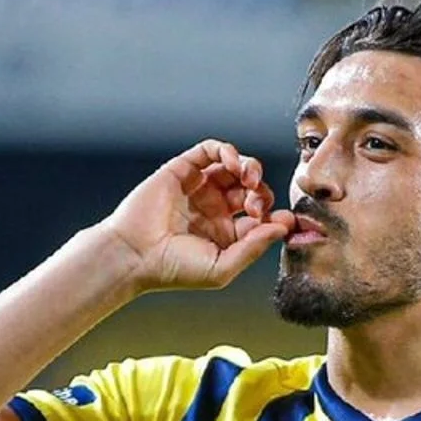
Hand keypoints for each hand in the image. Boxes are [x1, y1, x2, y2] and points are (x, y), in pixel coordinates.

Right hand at [100, 140, 294, 293]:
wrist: (134, 255)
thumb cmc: (174, 269)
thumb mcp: (222, 267)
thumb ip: (254, 247)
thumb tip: (284, 226)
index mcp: (227, 233)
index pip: (262, 217)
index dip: (275, 215)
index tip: (285, 220)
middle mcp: (215, 208)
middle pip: (253, 190)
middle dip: (262, 193)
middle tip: (255, 207)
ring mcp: (200, 188)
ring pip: (236, 166)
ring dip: (250, 168)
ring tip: (249, 179)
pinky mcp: (183, 170)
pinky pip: (211, 150)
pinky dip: (227, 151)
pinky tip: (233, 164)